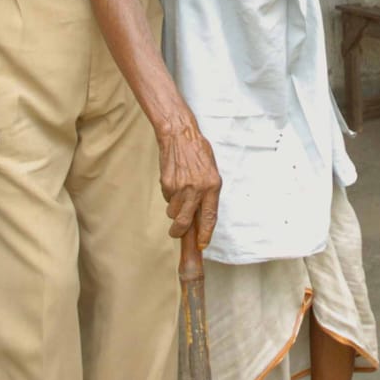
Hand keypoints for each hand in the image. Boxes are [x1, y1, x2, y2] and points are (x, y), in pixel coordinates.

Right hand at [157, 120, 221, 248]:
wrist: (179, 134)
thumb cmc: (198, 152)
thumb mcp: (211, 171)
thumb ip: (209, 192)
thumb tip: (202, 214)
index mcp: (213, 186)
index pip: (209, 217)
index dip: (205, 234)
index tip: (202, 244)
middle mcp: (197, 189)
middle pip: (185, 222)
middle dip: (179, 231)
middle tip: (176, 232)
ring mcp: (180, 187)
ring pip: (173, 211)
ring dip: (174, 209)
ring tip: (179, 193)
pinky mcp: (167, 184)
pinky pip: (167, 198)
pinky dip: (169, 195)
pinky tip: (174, 181)